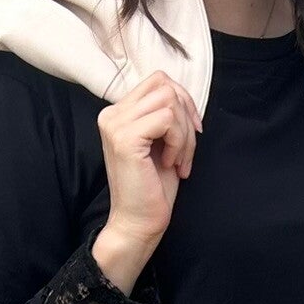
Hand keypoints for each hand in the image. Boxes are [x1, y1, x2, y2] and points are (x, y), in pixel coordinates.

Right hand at [96, 71, 202, 251]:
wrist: (138, 222)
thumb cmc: (153, 187)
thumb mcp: (162, 142)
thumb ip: (165, 115)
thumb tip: (183, 95)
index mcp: (118, 113)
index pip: (158, 81)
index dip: (183, 101)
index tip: (192, 131)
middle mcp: (111, 114)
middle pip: (165, 86)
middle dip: (186, 117)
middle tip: (185, 152)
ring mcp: (115, 124)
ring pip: (169, 101)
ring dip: (184, 134)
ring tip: (178, 161)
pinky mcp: (125, 138)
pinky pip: (167, 119)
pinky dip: (178, 142)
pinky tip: (170, 164)